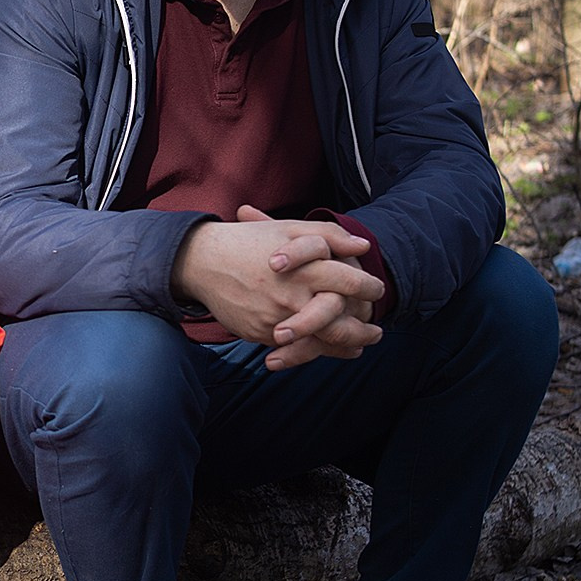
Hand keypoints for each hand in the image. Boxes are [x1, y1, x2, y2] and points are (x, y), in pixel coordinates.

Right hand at [173, 206, 385, 369]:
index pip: (349, 282)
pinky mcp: (260, 333)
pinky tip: (327, 348)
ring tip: (359, 346)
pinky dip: (315, 351)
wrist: (202, 261)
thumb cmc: (249, 241)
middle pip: (338, 321)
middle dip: (363, 329)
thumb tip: (364, 247)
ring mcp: (275, 319)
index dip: (368, 289)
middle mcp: (292, 296)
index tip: (377, 290)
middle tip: (377, 331)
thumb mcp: (290, 229)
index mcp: (304, 268)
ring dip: (344, 346)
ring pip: (318, 340)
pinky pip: (293, 348)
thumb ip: (329, 235)